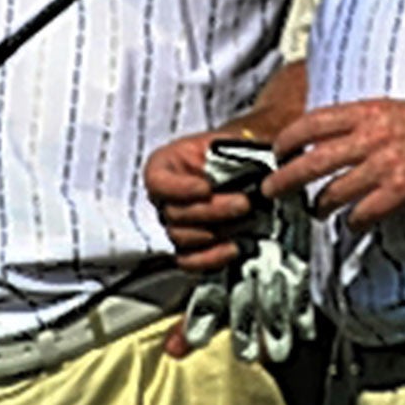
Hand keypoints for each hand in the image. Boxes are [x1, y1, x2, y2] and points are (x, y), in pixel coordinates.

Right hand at [143, 129, 259, 273]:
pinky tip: (234, 248)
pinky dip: (210, 258)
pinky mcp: (187, 248)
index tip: (205, 188)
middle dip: (212, 210)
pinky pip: (189, 261)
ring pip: (183, 237)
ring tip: (247, 221)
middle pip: (175, 214)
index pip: (157, 182)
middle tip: (243, 204)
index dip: (179, 189)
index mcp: (162, 167)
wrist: (238, 167)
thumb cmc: (227, 153)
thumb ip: (225, 153)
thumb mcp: (223, 142)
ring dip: (217, 231)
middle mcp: (162, 199)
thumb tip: (241, 167)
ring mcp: (172, 225)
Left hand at [266, 99, 404, 228]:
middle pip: (308, 162)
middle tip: (271, 191)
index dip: (286, 141)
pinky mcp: (401, 194)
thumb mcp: (399, 108)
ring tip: (315, 210)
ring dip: (317, 207)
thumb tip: (330, 136)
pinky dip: (351, 222)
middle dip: (282, 180)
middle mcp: (372, 137)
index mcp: (370, 111)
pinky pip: (359, 215)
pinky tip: (353, 222)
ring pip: (330, 194)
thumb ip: (364, 120)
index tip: (277, 153)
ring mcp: (385, 167)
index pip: (310, 123)